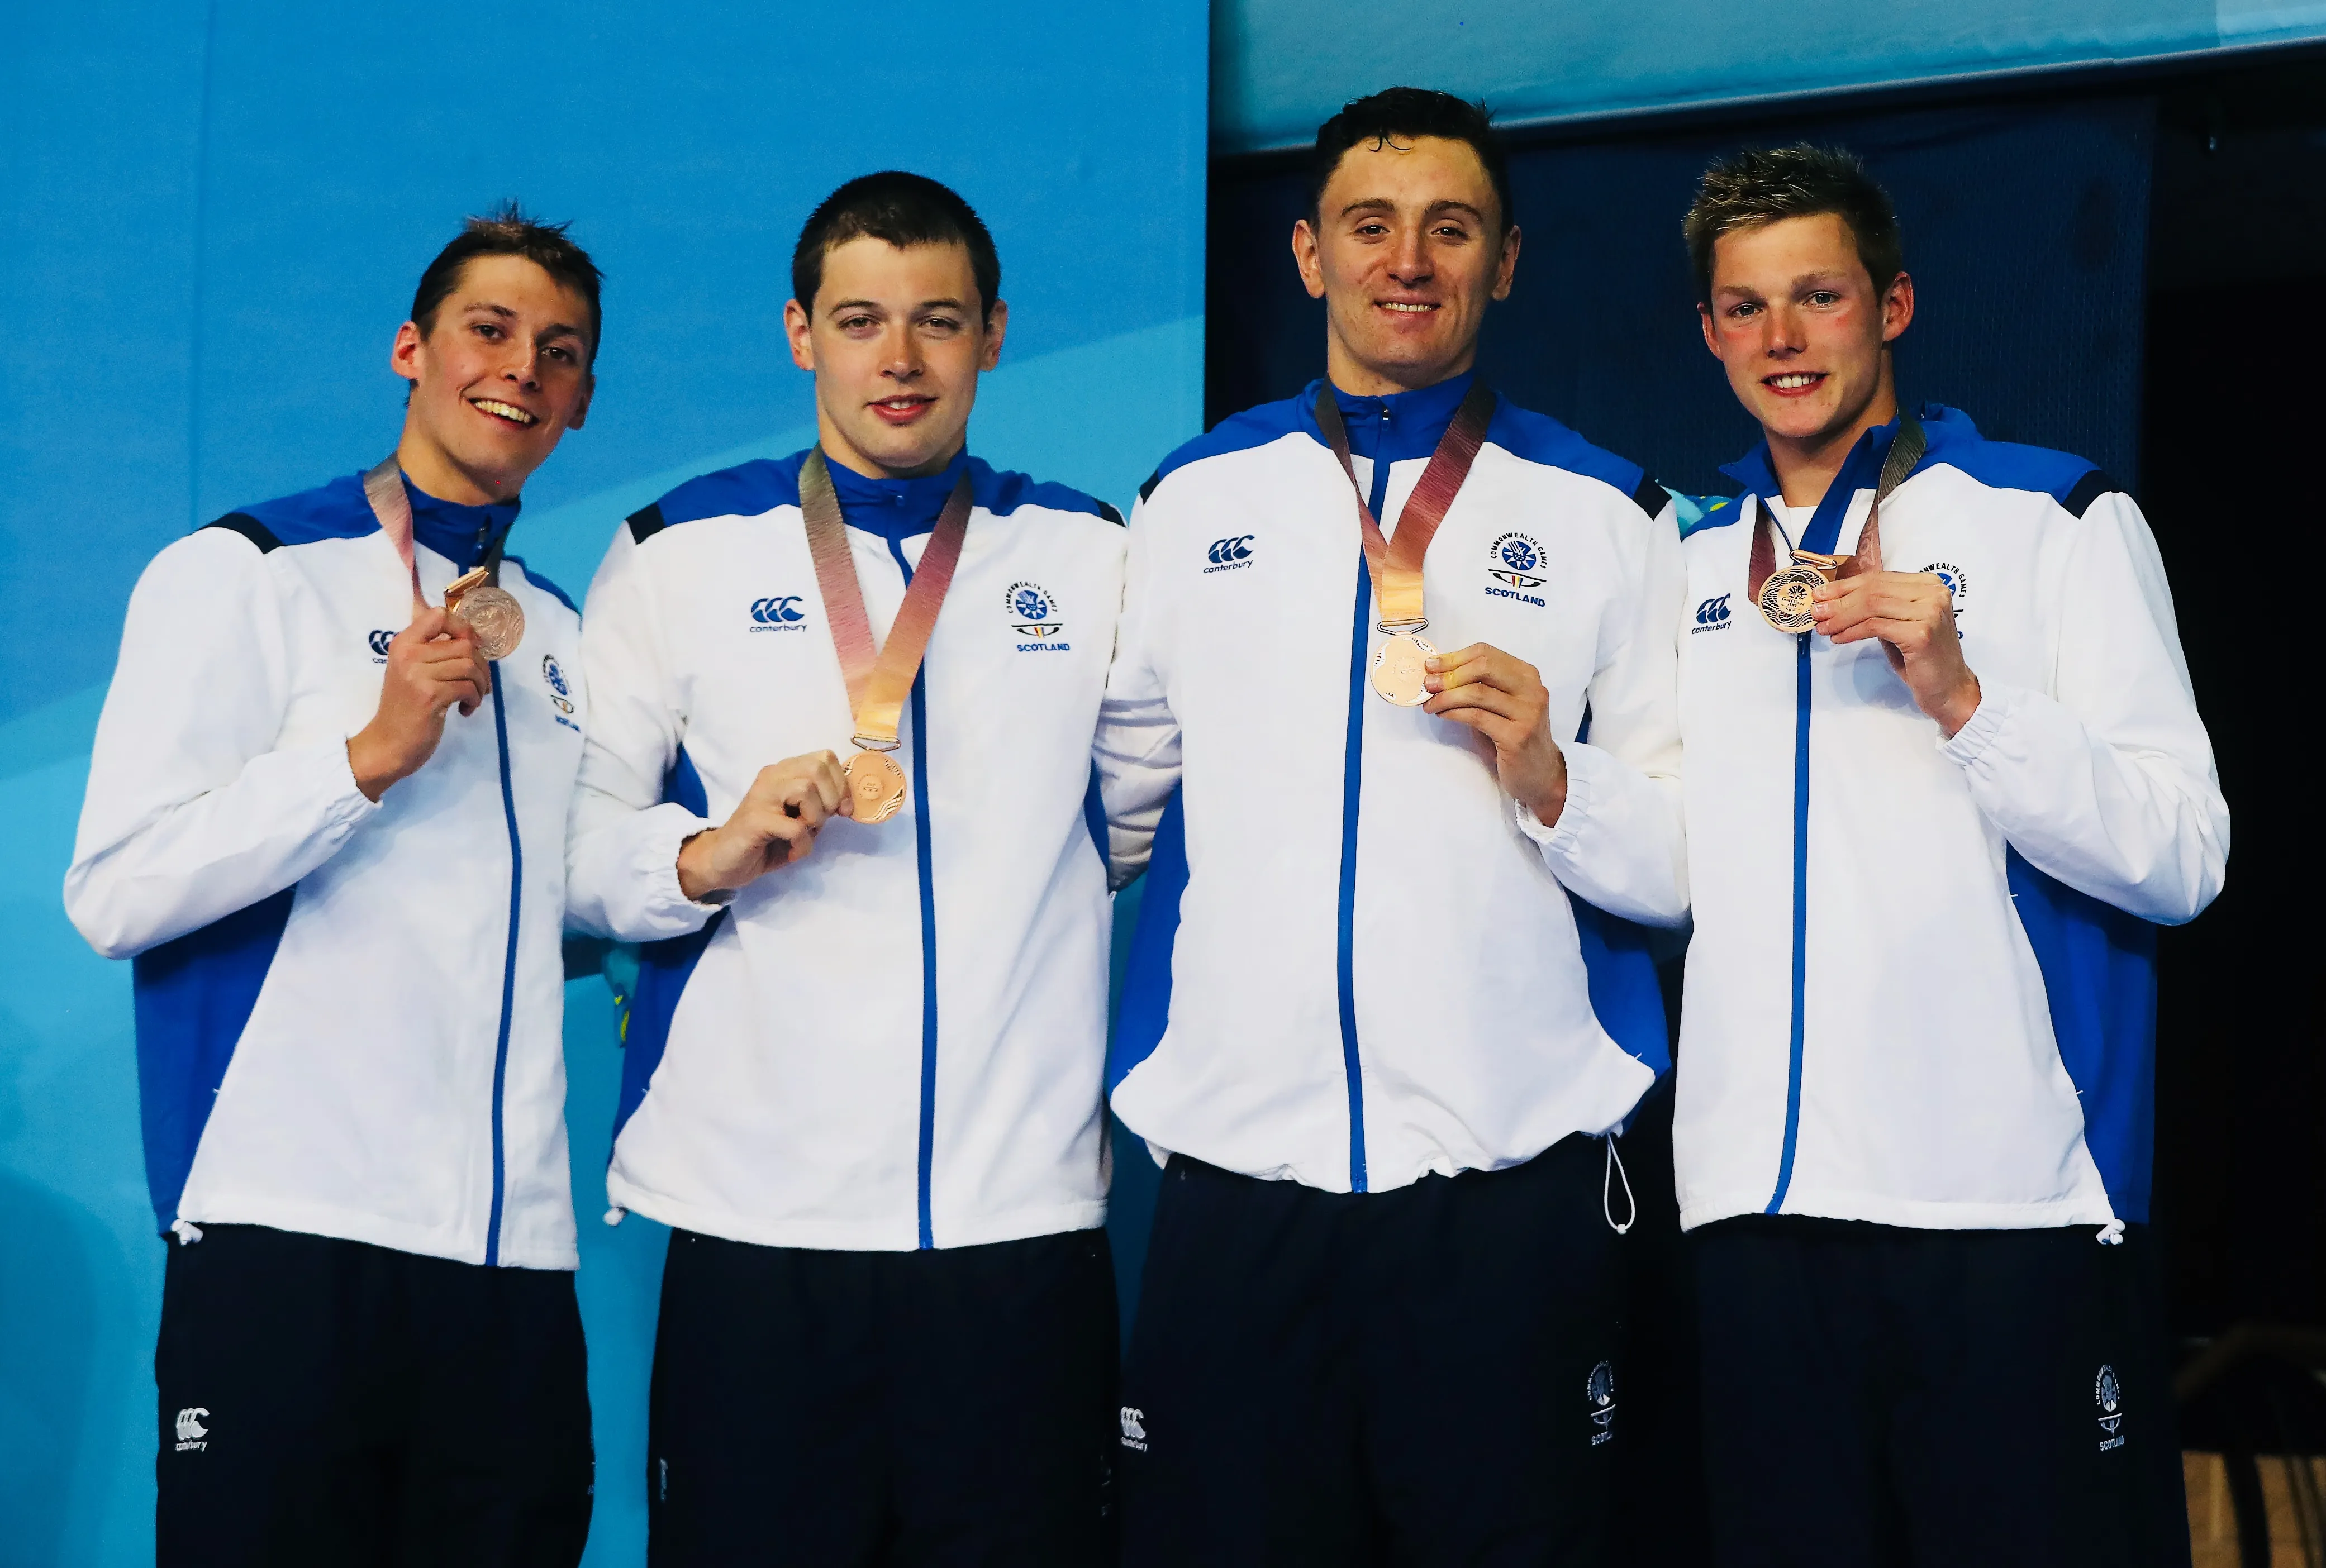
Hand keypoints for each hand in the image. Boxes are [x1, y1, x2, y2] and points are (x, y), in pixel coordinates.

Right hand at [346, 606, 491, 800]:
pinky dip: (474, 699)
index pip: (439, 615)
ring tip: (472, 698)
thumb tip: (473, 636)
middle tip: (479, 684)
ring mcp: (418, 675)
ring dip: (480, 684)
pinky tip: (465, 710)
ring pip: (469, 665)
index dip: (463, 628)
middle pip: (464, 644)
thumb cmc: (405, 707)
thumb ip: (434, 652)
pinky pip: (468, 687)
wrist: (388, 744)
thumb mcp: (412, 671)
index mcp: (403, 643)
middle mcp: (409, 654)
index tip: (471, 648)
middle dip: (481, 665)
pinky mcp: (429, 696)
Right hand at [675, 751, 851, 899]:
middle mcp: (772, 776)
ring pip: (805, 789)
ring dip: (814, 818)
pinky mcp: (755, 819)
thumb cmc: (767, 840)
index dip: (841, 784)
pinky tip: (792, 851)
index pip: (825, 758)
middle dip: (830, 799)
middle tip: (818, 822)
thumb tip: (847, 803)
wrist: (725, 861)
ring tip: (802, 833)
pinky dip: (802, 843)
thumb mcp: (802, 819)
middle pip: (817, 768)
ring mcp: (761, 795)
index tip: (841, 811)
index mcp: (784, 772)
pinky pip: (795, 826)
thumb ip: (821, 806)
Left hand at [1421, 643, 1568, 825]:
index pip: (1486, 653)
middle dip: (1449, 674)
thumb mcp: (1500, 705)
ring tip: (1430, 704)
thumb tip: (1438, 674)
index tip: (1431, 666)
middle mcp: (1532, 689)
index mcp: (1527, 675)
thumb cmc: (1514, 737)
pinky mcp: (1517, 736)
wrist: (1540, 774)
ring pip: (1477, 693)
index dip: (1454, 657)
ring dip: (1446, 697)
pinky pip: (1477, 717)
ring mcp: (1527, 712)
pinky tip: (1442, 715)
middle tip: (1428, 684)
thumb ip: (1479, 686)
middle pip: (1483, 667)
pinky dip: (1453, 713)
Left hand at [1811, 571, 1980, 735]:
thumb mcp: (1898, 623)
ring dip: (1841, 617)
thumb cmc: (1921, 657)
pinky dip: (1852, 631)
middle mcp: (1933, 593)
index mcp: (1928, 584)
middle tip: (1815, 611)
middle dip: (1839, 600)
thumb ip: (1876, 607)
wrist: (1948, 687)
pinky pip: (1875, 626)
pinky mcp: (1921, 633)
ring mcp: (1929, 611)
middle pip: (1873, 589)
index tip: (1820, 594)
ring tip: (1823, 627)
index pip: (1878, 578)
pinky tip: (1839, 638)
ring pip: (1872, 606)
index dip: (1845, 586)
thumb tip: (1834, 600)